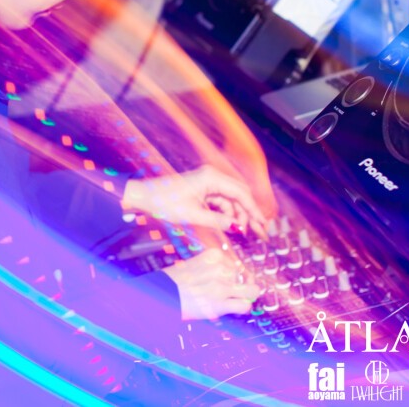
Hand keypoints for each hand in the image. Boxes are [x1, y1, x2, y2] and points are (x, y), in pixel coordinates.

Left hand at [121, 165, 269, 236]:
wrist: (145, 197)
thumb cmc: (165, 203)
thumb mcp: (193, 215)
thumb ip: (218, 221)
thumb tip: (239, 228)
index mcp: (212, 177)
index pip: (241, 194)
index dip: (254, 211)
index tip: (263, 226)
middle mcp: (213, 176)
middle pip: (239, 195)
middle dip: (249, 214)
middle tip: (260, 232)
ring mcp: (208, 181)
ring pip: (231, 199)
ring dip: (237, 215)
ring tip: (243, 232)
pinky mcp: (203, 188)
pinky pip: (221, 201)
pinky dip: (227, 213)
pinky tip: (231, 225)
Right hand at [163, 248, 259, 319]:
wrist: (162, 294)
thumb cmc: (174, 281)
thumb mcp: (194, 264)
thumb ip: (212, 267)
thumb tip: (233, 275)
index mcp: (214, 255)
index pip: (238, 263)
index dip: (237, 274)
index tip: (234, 280)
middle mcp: (220, 268)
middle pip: (245, 276)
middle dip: (241, 285)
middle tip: (232, 291)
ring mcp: (221, 286)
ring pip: (252, 290)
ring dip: (245, 295)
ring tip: (235, 299)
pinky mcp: (220, 303)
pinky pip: (245, 305)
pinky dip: (243, 308)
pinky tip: (235, 308)